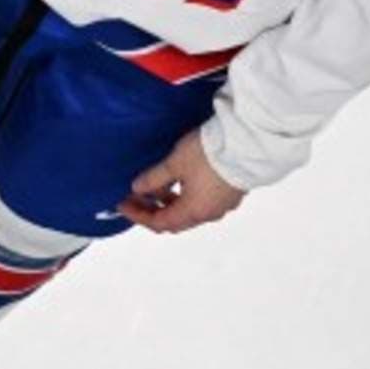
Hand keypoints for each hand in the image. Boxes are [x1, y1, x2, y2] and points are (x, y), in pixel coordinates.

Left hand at [118, 128, 245, 233]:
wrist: (246, 146)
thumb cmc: (209, 156)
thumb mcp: (174, 164)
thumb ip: (154, 179)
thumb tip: (137, 188)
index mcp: (193, 211)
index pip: (160, 223)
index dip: (138, 215)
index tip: (123, 204)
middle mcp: (209, 213)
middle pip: (175, 220)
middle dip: (152, 210)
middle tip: (135, 196)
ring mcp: (222, 204)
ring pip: (189, 210)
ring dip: (169, 202)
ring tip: (154, 185)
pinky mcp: (231, 193)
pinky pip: (202, 201)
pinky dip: (185, 196)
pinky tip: (178, 180)